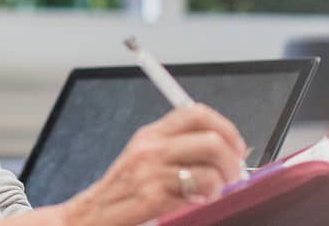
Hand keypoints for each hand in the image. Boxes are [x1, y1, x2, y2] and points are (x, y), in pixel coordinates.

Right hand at [58, 103, 247, 225]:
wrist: (92, 214)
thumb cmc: (124, 189)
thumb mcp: (146, 157)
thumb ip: (178, 147)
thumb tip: (225, 149)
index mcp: (151, 133)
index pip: (196, 113)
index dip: (226, 128)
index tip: (236, 146)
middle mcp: (151, 148)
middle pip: (211, 141)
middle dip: (233, 162)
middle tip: (234, 176)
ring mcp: (151, 173)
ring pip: (209, 173)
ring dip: (222, 187)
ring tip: (215, 194)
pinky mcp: (152, 198)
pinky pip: (196, 197)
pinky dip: (206, 202)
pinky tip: (199, 204)